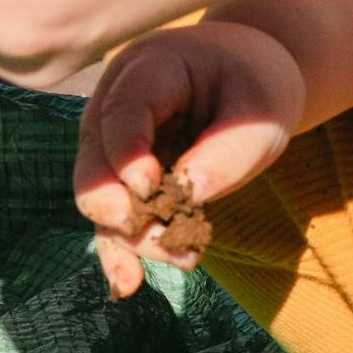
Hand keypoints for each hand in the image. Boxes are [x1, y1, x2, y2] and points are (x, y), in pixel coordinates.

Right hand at [74, 22, 304, 296]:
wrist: (248, 74)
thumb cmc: (256, 86)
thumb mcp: (258, 115)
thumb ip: (224, 153)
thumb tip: (187, 198)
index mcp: (148, 69)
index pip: (122, 111)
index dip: (126, 151)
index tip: (148, 188)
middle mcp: (114, 103)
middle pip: (94, 155)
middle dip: (109, 199)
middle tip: (137, 227)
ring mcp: (112, 140)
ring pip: (98, 192)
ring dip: (125, 233)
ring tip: (176, 259)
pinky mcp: (122, 174)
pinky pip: (113, 212)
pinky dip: (122, 246)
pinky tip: (127, 282)